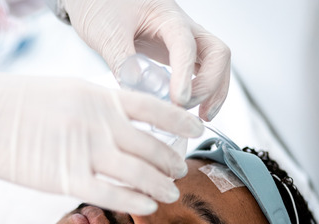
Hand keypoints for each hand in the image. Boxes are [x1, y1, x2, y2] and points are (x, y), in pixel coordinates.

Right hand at [0, 55, 202, 214]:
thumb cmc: (8, 101)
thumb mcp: (61, 92)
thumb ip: (93, 110)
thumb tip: (116, 126)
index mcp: (96, 96)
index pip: (154, 107)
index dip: (180, 122)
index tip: (195, 131)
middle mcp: (96, 122)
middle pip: (151, 146)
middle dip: (171, 162)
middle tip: (180, 172)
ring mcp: (81, 150)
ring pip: (138, 172)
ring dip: (160, 185)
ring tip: (170, 193)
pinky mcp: (62, 178)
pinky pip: (111, 194)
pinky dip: (135, 201)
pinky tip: (147, 206)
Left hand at [63, 0, 230, 120]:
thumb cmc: (102, 4)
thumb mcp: (107, 32)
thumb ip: (123, 60)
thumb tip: (137, 89)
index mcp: (166, 17)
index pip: (185, 45)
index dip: (185, 74)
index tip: (178, 100)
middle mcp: (182, 27)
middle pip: (216, 53)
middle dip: (211, 85)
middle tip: (189, 109)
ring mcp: (182, 40)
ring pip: (214, 63)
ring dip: (213, 91)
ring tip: (202, 117)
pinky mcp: (175, 52)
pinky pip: (200, 71)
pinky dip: (202, 91)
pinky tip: (190, 108)